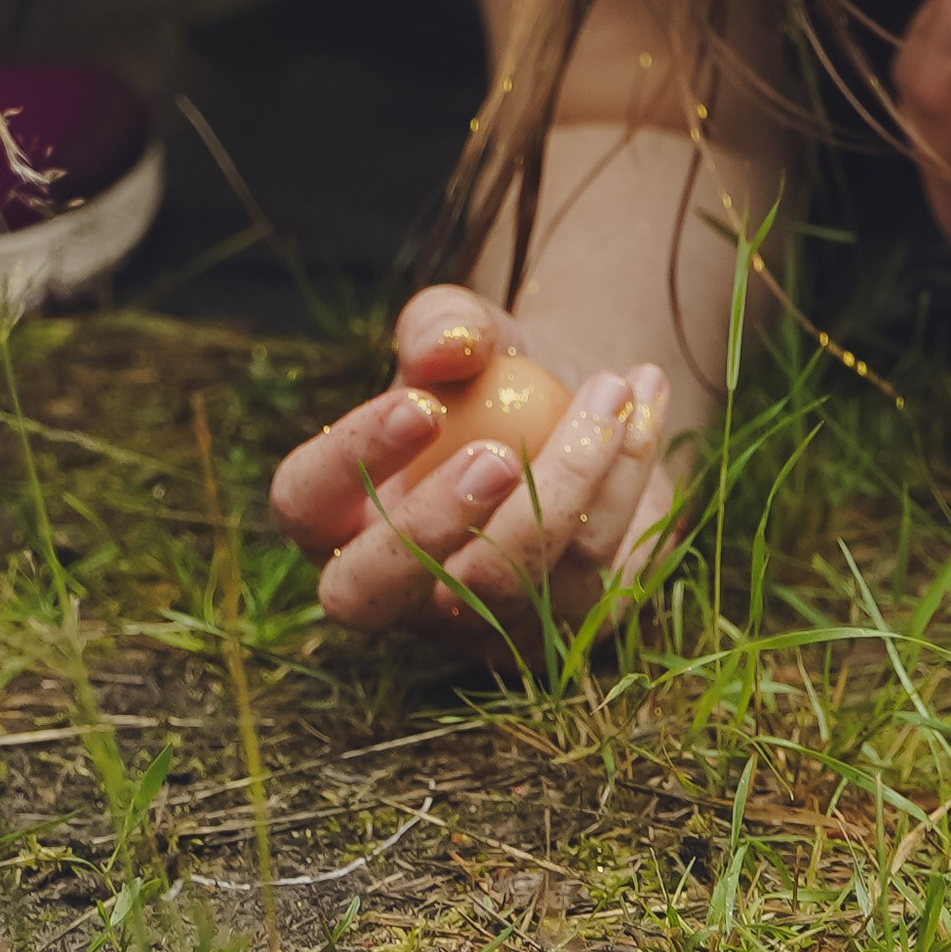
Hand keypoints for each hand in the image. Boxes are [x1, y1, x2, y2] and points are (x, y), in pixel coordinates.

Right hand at [269, 285, 673, 646]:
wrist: (584, 407)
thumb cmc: (495, 373)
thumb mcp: (469, 331)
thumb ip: (443, 325)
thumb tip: (441, 349)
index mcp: (339, 512)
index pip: (306, 505)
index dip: (350, 462)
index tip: (420, 405)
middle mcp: (395, 586)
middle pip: (374, 593)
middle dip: (434, 524)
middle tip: (500, 456)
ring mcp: (479, 623)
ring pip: (508, 580)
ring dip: (570, 475)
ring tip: (612, 386)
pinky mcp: (564, 626)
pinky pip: (593, 565)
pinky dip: (626, 477)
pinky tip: (645, 405)